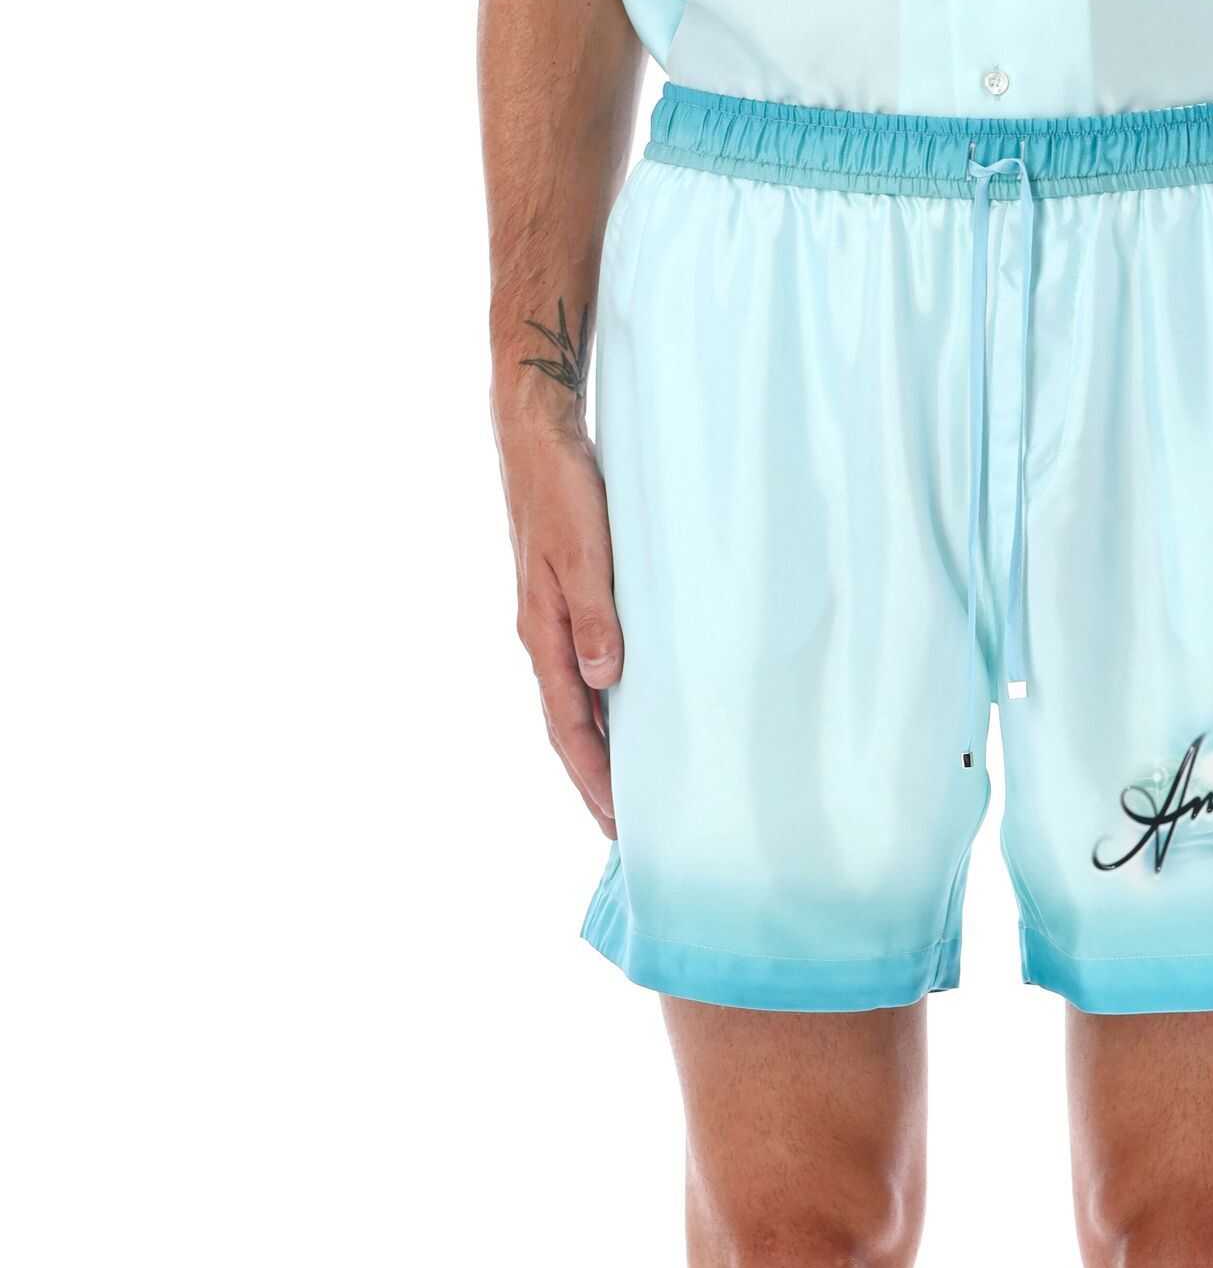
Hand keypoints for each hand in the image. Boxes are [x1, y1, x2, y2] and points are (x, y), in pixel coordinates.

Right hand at [496, 423, 623, 836]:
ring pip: (573, 705)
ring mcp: (551, 621)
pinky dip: (598, 709)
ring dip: (595, 751)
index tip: (617, 818)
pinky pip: (582, 673)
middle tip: (619, 830)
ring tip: (620, 791)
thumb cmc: (562, 490)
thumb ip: (596, 616)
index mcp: (543, 634)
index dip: (594, 775)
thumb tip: (603, 681)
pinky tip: (619, 718)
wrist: (537, 436)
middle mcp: (543, 637)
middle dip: (591, 781)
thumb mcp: (586, 552)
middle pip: (567, 729)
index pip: (570, 726)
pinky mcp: (565, 602)